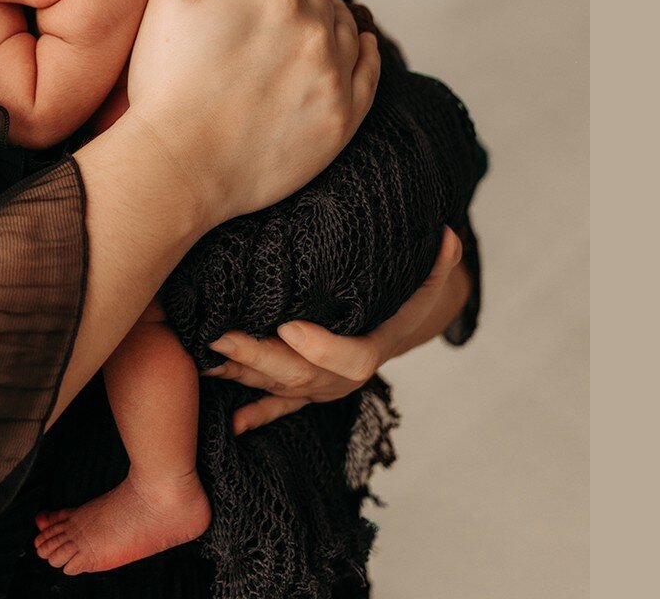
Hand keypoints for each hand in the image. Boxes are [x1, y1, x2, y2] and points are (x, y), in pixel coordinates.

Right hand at [124, 0, 379, 231]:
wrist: (177, 167)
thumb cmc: (166, 83)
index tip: (241, 1)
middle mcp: (315, 28)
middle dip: (292, 0)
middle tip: (262, 27)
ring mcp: (334, 73)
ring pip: (344, 25)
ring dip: (326, 21)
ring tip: (298, 38)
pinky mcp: (344, 116)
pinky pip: (370, 68)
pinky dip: (365, 50)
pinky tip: (358, 45)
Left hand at [204, 227, 463, 434]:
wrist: (401, 325)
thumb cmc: (411, 295)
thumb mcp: (431, 277)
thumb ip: (440, 260)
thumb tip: (450, 237)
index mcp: (375, 345)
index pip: (352, 358)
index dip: (322, 349)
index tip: (290, 327)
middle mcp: (346, 375)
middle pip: (302, 376)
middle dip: (261, 356)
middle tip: (224, 334)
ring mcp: (325, 386)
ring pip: (282, 388)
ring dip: (246, 375)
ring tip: (209, 360)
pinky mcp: (309, 389)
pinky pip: (283, 405)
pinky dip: (259, 412)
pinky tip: (234, 422)